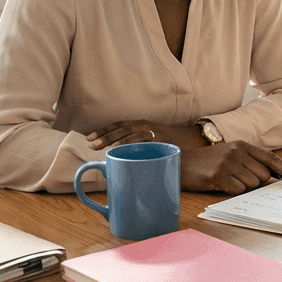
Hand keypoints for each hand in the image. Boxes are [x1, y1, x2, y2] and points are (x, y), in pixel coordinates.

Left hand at [86, 120, 204, 150]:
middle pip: (122, 128)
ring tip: (102, 148)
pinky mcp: (161, 141)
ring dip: (115, 139)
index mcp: (141, 124)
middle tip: (90, 144)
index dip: (104, 130)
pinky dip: (132, 144)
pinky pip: (144, 141)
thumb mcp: (151, 141)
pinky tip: (122, 149)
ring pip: (131, 133)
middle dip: (105, 135)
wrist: (191, 143)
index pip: (119, 125)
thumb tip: (116, 156)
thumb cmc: (168, 145)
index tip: (89, 138)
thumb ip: (136, 145)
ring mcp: (154, 132)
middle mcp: (146, 126)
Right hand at [180, 142, 281, 193]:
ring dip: (244, 187)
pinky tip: (221, 185)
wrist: (181, 162)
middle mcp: (238, 152)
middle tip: (240, 180)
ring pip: (252, 185)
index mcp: (243, 145)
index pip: (271, 158)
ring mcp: (228, 163)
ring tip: (228, 180)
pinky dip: (233, 192)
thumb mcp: (230, 155)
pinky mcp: (219, 176)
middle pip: (263, 175)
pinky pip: (238, 191)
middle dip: (257, 183)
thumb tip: (272, 179)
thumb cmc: (208, 162)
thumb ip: (250, 162)